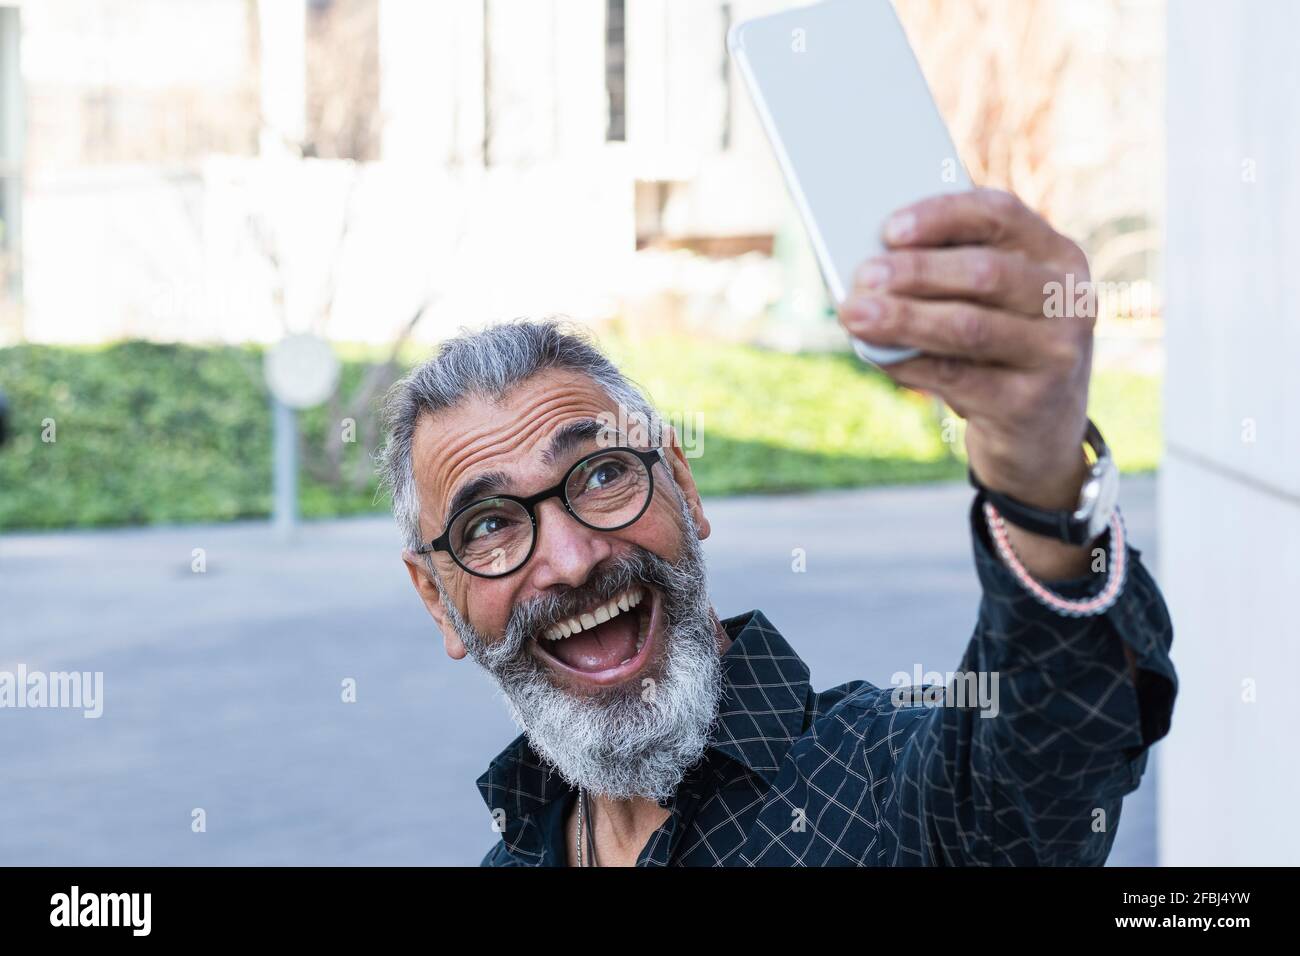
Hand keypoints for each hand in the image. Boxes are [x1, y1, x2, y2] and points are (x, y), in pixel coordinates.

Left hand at [838, 188, 1096, 578]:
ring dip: (903, 318)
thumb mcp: (991, 307)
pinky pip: (956, 377)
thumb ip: (948, 279)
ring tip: (854, 315)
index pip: (1002, 215)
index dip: (943, 216)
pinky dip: (907, 363)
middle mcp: (1070, 300)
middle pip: (984, 272)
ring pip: (968, 326)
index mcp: (1059, 257)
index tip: (889, 229)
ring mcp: (1057, 354)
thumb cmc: (999, 352)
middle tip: (863, 276)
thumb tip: (875, 270)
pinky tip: (875, 353)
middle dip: (915, 272)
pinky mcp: (1032, 403)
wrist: (1040, 437)